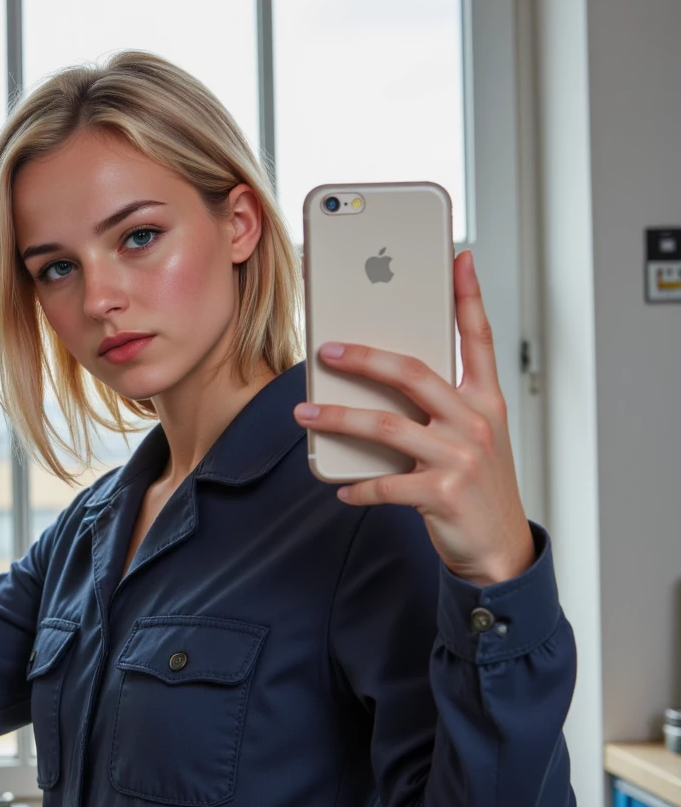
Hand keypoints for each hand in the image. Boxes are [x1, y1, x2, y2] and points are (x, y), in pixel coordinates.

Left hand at [293, 249, 534, 586]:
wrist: (500, 550)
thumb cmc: (475, 487)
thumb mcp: (470, 438)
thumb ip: (438, 406)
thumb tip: (376, 380)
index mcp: (485, 401)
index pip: (479, 337)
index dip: (469, 296)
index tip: (459, 256)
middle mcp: (476, 422)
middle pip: (414, 373)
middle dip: (364, 357)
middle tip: (325, 350)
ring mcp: (461, 458)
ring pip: (387, 426)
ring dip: (339, 419)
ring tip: (305, 415)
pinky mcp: (444, 494)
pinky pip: (386, 484)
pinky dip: (358, 485)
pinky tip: (340, 486)